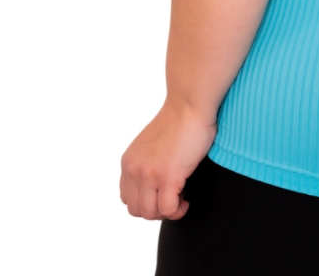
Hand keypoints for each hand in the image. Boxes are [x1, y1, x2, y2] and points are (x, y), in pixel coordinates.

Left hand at [120, 99, 216, 219]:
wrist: (190, 104)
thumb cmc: (180, 120)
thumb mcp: (151, 145)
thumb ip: (147, 163)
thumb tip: (155, 185)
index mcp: (129, 162)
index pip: (128, 198)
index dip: (148, 201)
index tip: (164, 192)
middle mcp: (134, 170)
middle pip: (137, 210)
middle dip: (157, 209)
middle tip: (175, 196)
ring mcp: (149, 174)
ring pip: (151, 214)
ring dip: (168, 211)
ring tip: (181, 197)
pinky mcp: (168, 177)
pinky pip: (168, 209)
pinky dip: (178, 210)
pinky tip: (187, 199)